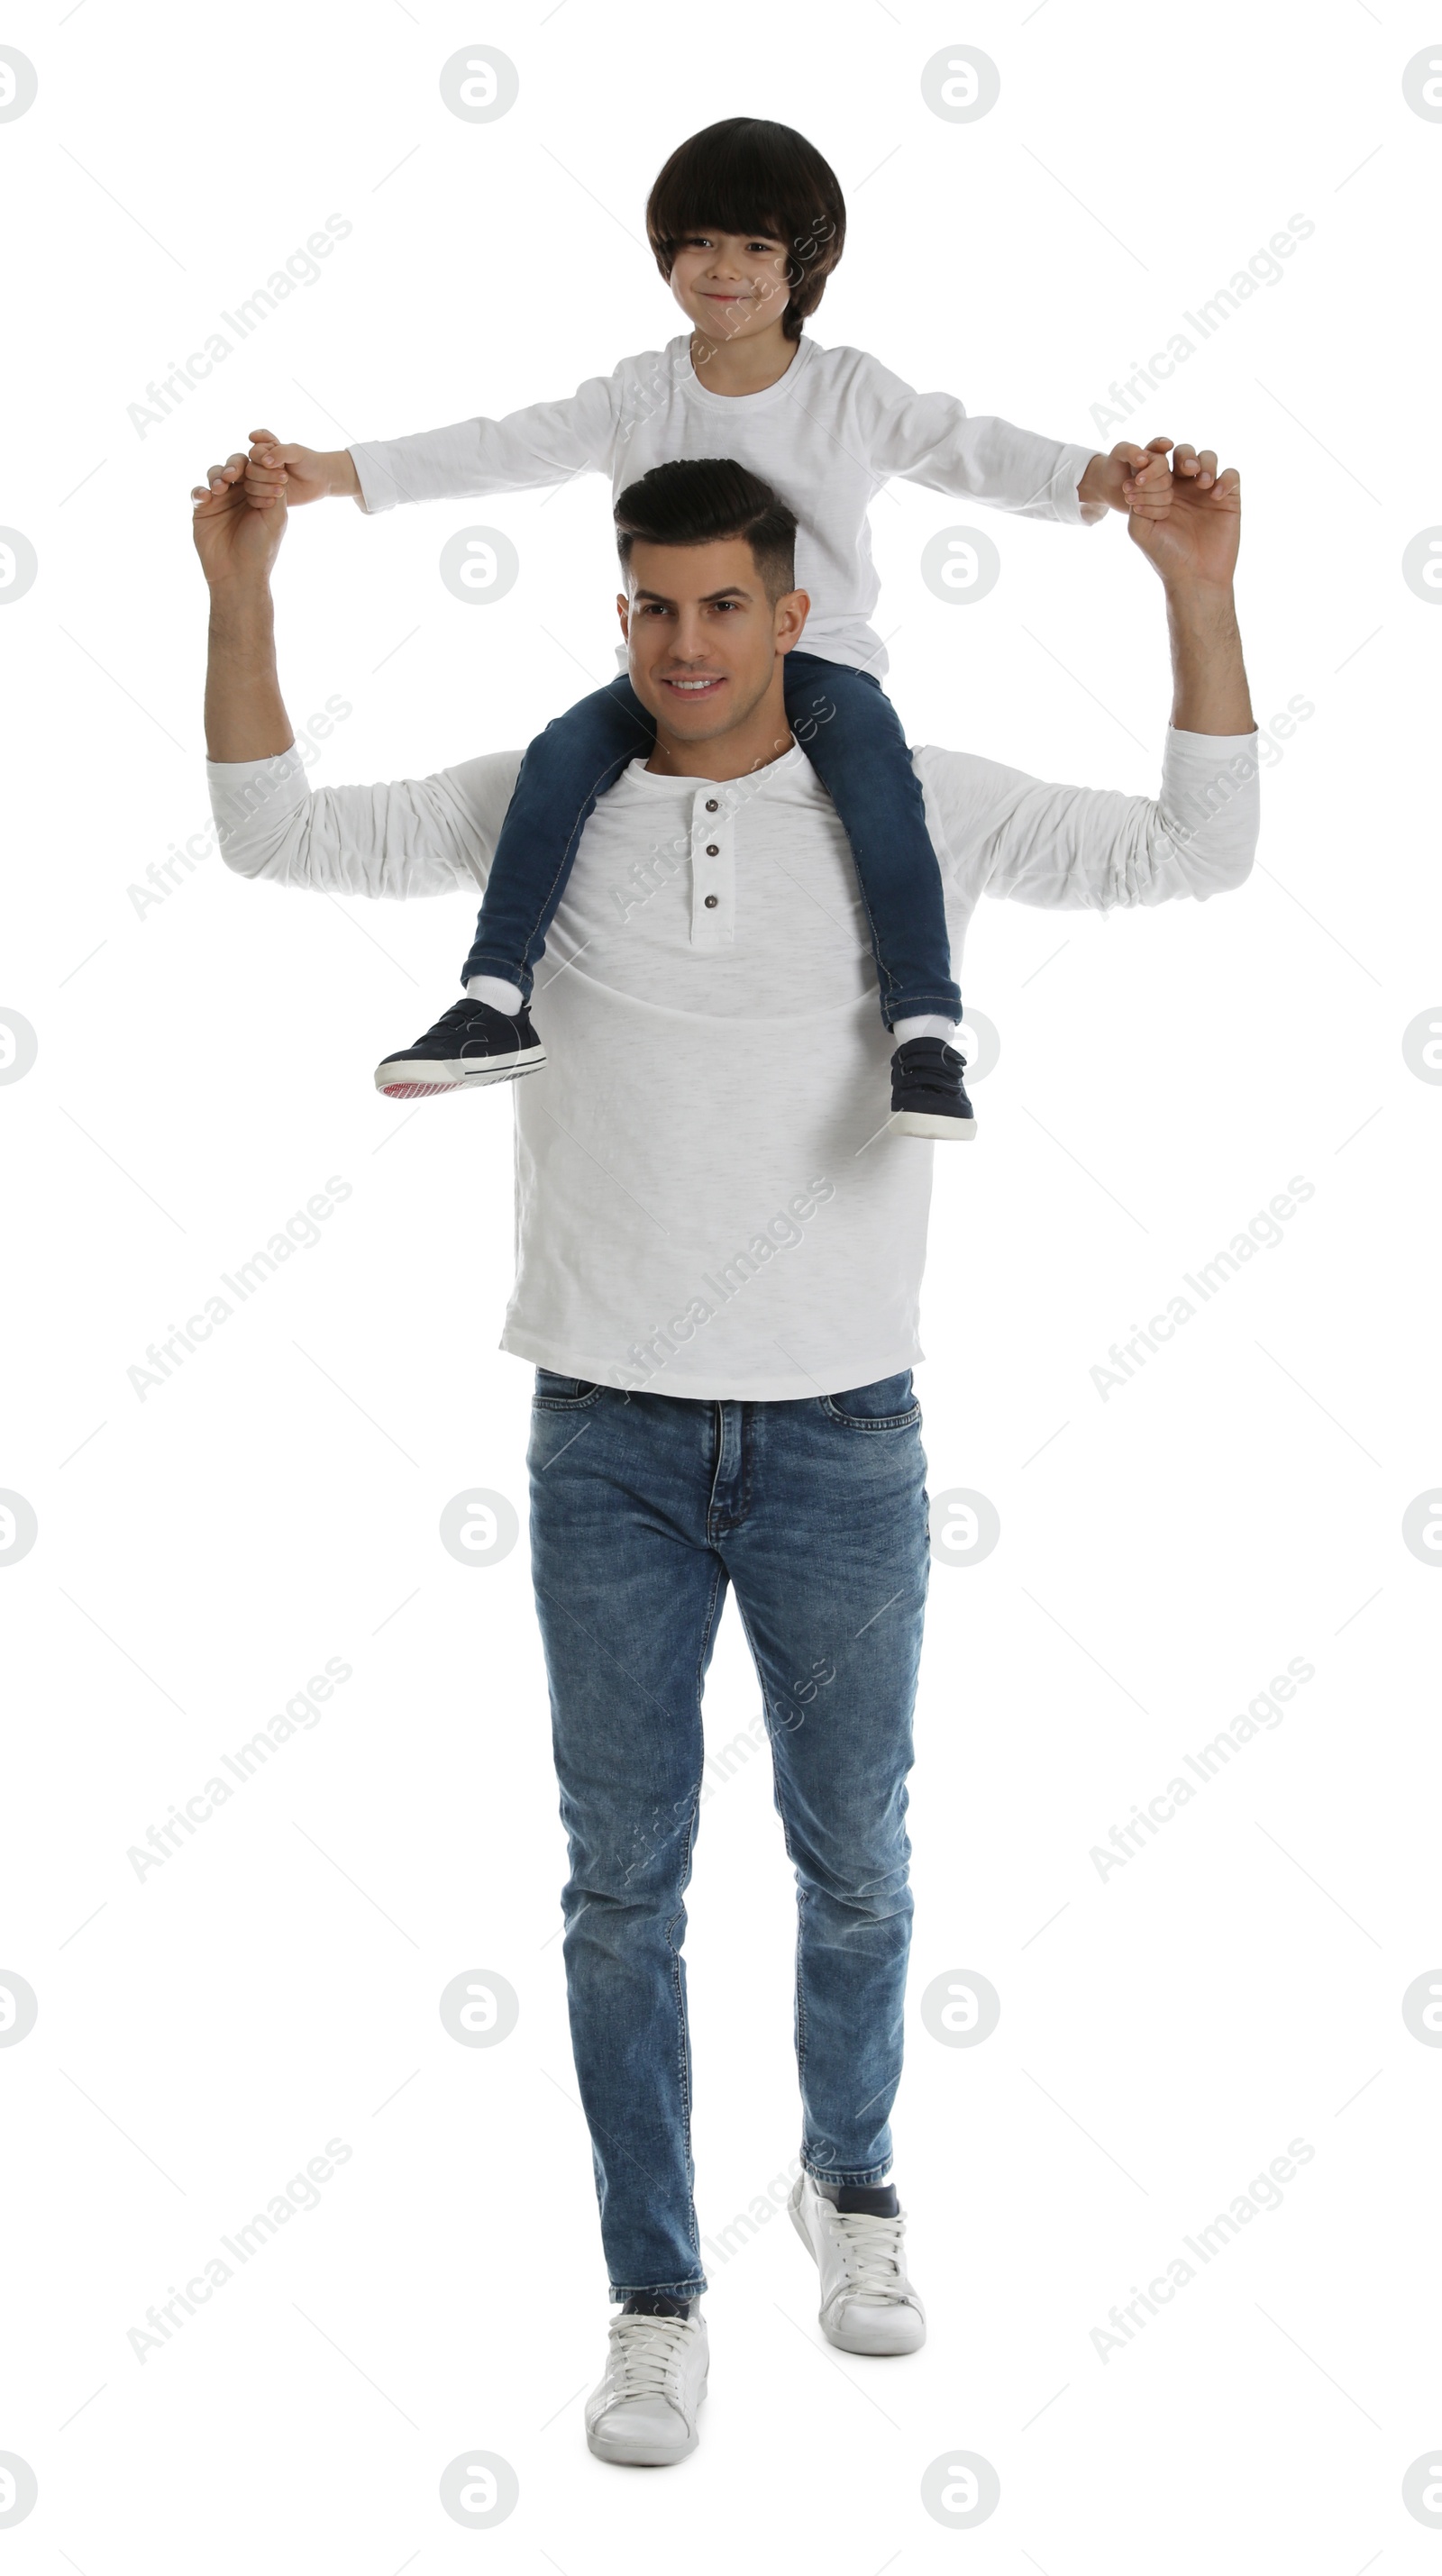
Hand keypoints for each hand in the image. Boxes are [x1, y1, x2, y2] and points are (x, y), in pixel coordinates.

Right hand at [191, 449, 287, 587]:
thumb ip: (275, 490)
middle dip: (236, 465)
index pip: (257, 467)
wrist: (238, 574)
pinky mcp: (202, 510)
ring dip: (217, 475)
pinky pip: (197, 492)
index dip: (258, 465)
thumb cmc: (261, 548)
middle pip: (235, 465)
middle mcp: (239, 494)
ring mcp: (220, 500)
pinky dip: (200, 491)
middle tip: (236, 473)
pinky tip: (206, 497)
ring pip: (215, 473)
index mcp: (259, 493)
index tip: (260, 473)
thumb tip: (276, 465)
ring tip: (222, 486)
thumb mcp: (276, 518)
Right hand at [243, 429, 357, 508]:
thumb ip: (281, 452)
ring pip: (249, 484)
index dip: (261, 456)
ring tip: (282, 490)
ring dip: (264, 488)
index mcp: (267, 450)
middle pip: (250, 469)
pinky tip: (274, 501)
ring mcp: (262, 482)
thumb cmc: (309, 462)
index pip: (254, 451)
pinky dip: (261, 500)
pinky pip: (253, 499)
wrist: (321, 480)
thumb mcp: (297, 452)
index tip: (278, 462)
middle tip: (285, 477)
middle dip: (265, 474)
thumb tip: (264, 461)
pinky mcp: (265, 496)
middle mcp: (261, 466)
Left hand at [1079, 437, 1184, 520]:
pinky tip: (1136, 509)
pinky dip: (1150, 512)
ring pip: (1166, 497)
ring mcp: (1162, 490)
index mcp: (1156, 459)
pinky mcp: (1158, 506)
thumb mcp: (1119, 453)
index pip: (1163, 464)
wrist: (1107, 485)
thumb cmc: (1114, 466)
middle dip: (1145, 488)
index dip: (1152, 473)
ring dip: (1146, 500)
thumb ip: (1131, 451)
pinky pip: (1164, 511)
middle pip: (1165, 482)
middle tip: (1125, 488)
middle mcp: (1163, 474)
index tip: (1137, 480)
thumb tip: (1144, 460)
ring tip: (1127, 498)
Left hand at [1127, 445, 1239, 591]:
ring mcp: (1207, 493)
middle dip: (1183, 456)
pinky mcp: (1228, 499)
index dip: (1154, 461)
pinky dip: (1225, 479)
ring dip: (1205, 463)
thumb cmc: (1165, 556)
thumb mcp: (1141, 529)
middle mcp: (1184, 489)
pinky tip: (1215, 496)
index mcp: (1162, 491)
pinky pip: (1232, 475)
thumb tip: (1137, 475)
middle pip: (1184, 453)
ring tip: (1202, 483)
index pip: (1159, 461)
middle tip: (1183, 471)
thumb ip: (1137, 499)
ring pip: (1208, 458)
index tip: (1147, 477)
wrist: (1195, 578)